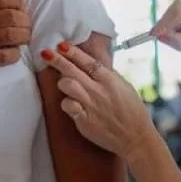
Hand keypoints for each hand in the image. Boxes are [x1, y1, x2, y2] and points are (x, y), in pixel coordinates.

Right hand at [0, 0, 31, 86]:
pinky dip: (15, 54)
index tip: (21, 8)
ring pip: (13, 34)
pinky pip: (6, 56)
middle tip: (26, 25)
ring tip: (23, 39)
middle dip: (25, 20)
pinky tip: (12, 53)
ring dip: (23, 36)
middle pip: (12, 16)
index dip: (18, 3)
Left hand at [40, 42, 153, 160]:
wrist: (135, 137)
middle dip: (57, 60)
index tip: (61, 45)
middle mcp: (98, 90)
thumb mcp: (124, 86)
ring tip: (62, 82)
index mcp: (109, 79)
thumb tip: (93, 59)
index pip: (87, 60)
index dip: (72, 51)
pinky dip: (66, 103)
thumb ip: (107, 73)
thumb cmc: (131, 111)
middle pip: (72, 70)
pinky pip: (68, 106)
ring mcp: (90, 105)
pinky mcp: (84, 120)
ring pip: (67, 85)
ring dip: (62, 82)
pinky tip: (69, 103)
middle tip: (45, 52)